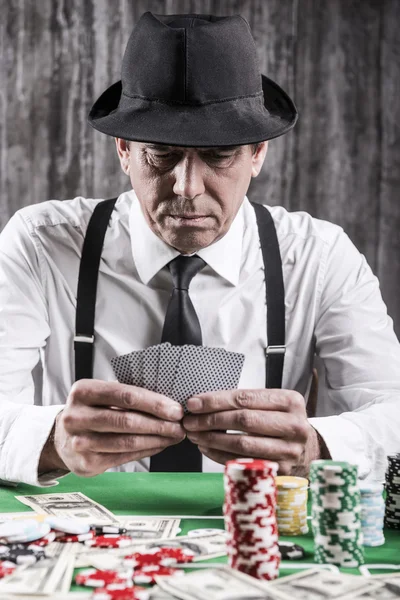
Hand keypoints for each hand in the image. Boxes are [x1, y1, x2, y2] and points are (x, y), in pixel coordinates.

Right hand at [39, 379, 184, 476]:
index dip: (154, 403)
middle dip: (159, 423)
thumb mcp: (101, 395)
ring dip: (157, 440)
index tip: (175, 409)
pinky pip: (124, 457)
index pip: (125, 395)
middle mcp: (76, 416)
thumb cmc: (91, 411)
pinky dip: (146, 450)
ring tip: (175, 436)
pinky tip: (159, 445)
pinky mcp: (86, 463)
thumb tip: (168, 402)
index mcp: (83, 391)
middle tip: (180, 425)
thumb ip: (127, 396)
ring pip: (127, 442)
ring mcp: (80, 442)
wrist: (61, 438)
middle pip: (127, 420)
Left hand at [183, 389, 320, 475]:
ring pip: (241, 443)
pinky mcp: (280, 470)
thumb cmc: (280, 421)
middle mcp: (294, 426)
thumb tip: (201, 402)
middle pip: (243, 420)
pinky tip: (206, 447)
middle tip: (189, 420)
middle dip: (210, 420)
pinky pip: (242, 462)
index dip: (216, 401)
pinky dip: (219, 454)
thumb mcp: (272, 404)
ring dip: (212, 438)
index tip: (193, 403)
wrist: (306, 449)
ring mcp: (289, 451)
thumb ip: (243, 401)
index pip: (245, 398)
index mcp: (291, 401)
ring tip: (195, 434)